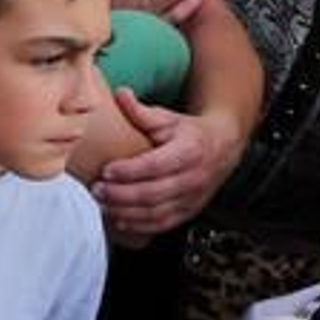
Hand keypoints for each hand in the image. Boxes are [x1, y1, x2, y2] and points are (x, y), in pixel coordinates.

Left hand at [93, 89, 241, 234]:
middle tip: (97, 189)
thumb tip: (120, 94)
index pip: (156, 164)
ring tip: (102, 204)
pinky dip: (140, 225)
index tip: (106, 170)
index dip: (130, 170)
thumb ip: (142, 111)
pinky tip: (119, 219)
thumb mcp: (168, 117)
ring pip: (158, 212)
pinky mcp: (189, 211)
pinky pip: (164, 223)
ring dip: (127, 212)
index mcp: (189, 151)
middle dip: (122, 194)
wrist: (222, 148)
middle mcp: (193, 178)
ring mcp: (192, 198)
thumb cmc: (189, 132)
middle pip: (155, 192)